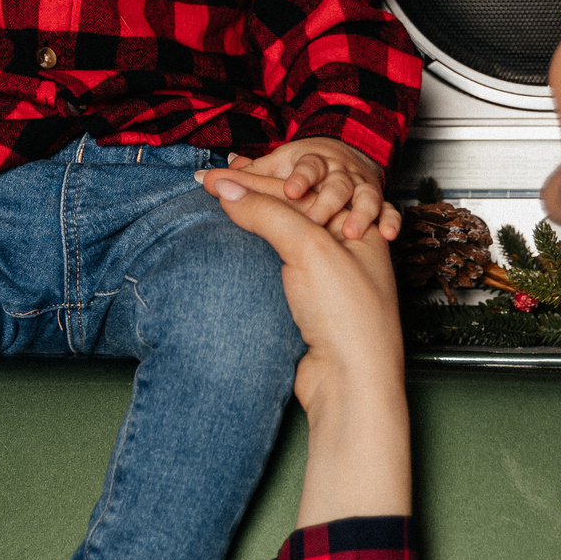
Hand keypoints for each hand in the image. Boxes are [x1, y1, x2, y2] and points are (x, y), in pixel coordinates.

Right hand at [201, 166, 411, 523]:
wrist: (350, 385)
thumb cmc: (349, 318)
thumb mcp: (309, 249)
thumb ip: (267, 213)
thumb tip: (228, 190)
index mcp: (357, 226)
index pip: (296, 192)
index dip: (251, 180)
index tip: (213, 175)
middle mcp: (344, 248)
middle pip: (287, 211)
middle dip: (245, 196)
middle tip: (203, 184)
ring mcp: (326, 277)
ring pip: (279, 238)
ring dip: (245, 222)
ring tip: (212, 207)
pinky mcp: (308, 304)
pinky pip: (275, 266)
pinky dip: (250, 251)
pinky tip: (231, 244)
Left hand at [239, 138, 394, 241]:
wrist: (344, 155)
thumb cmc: (301, 171)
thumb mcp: (276, 171)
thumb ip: (245, 180)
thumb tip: (204, 179)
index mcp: (313, 163)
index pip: (308, 167)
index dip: (299, 178)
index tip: (290, 191)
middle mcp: (339, 174)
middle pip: (337, 184)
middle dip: (327, 201)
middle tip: (313, 219)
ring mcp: (362, 190)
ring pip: (365, 196)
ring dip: (361, 212)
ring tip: (353, 232)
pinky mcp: (379, 207)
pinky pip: (390, 211)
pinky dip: (392, 221)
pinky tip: (388, 235)